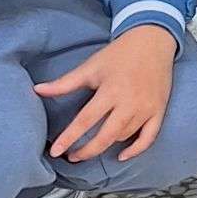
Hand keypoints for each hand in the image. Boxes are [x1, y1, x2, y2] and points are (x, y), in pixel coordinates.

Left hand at [33, 25, 176, 162]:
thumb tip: (37, 90)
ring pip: (123, 136)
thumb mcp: (91, 66)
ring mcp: (146, 108)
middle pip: (106, 136)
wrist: (154, 40)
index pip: (86, 120)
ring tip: (93, 145)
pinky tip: (122, 156)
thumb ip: (65, 82)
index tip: (55, 152)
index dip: (69, 138)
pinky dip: (136, 149)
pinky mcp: (159, 110)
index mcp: (111, 90)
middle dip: (87, 151)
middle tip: (72, 157)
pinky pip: (149, 137)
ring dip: (106, 144)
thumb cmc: (120, 53)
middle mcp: (130, 102)